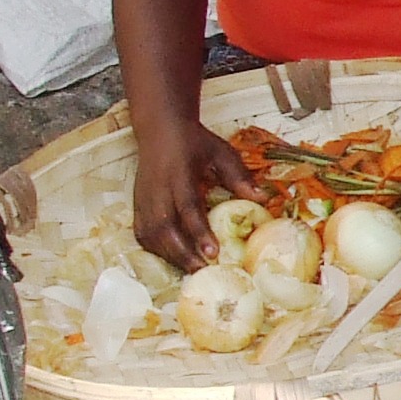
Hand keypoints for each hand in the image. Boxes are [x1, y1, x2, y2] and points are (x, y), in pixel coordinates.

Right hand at [133, 125, 263, 269]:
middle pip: (164, 227)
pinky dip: (156, 250)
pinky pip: (143, 233)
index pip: (187, 208)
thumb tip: (263, 198)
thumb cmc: (194, 142)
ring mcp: (144, 198)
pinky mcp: (137, 204)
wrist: (160, 128)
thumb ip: (239, 176)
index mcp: (179, 174)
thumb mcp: (221, 153)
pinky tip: (173, 259)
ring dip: (169, 255)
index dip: (199, 232)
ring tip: (192, 271)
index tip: (213, 253)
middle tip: (203, 270)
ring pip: (151, 234)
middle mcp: (157, 189)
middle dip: (182, 253)